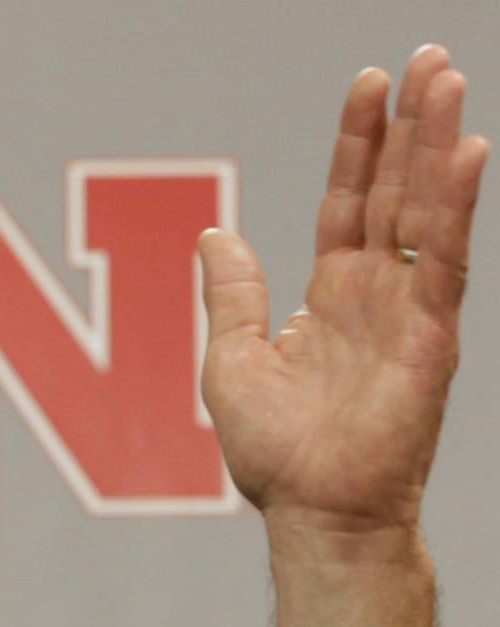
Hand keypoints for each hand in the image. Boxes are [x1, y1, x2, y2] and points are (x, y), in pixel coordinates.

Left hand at [199, 46, 486, 545]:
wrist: (311, 511)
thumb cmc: (275, 453)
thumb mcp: (230, 359)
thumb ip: (232, 295)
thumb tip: (213, 235)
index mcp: (330, 294)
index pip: (348, 200)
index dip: (358, 144)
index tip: (369, 86)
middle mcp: (376, 293)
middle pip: (397, 189)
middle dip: (411, 125)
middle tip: (428, 60)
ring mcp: (408, 310)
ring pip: (426, 210)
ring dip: (438, 144)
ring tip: (448, 79)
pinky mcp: (431, 336)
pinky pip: (445, 260)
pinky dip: (455, 207)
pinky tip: (469, 154)